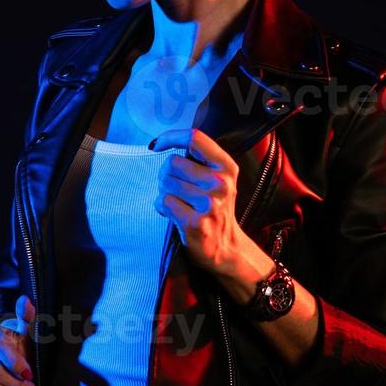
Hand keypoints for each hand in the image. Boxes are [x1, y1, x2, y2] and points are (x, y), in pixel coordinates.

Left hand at [149, 128, 255, 280]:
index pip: (194, 138)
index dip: (171, 137)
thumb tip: (164, 143)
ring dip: (164, 193)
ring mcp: (209, 204)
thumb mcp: (218, 179)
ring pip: (166, 183)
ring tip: (177, 203)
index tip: (158, 145)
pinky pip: (163, 202)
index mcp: (226, 167)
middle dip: (165, 175)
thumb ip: (199, 160)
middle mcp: (221, 183)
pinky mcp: (196, 222)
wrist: (227, 248)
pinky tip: (173, 214)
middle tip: (175, 189)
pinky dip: (161, 207)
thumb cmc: (215, 208)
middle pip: (172, 162)